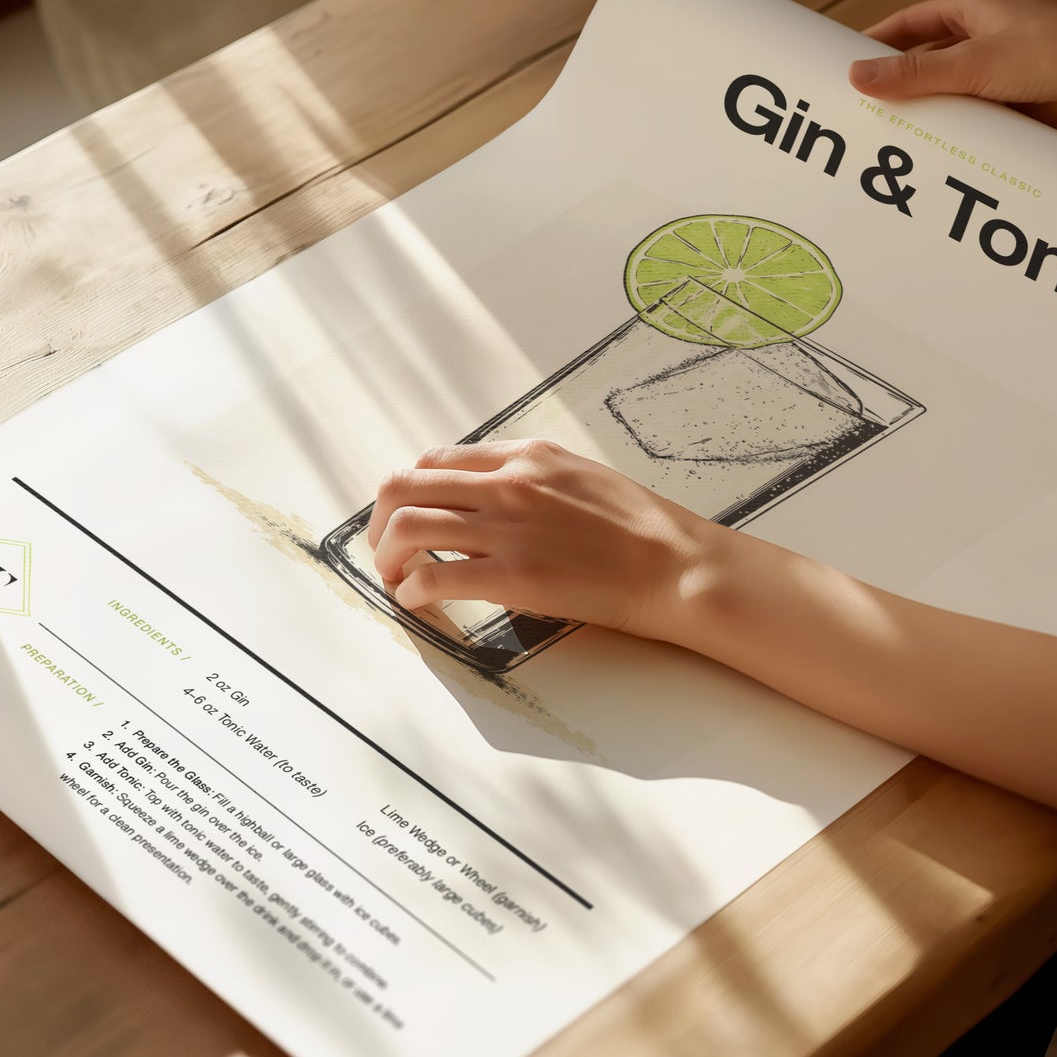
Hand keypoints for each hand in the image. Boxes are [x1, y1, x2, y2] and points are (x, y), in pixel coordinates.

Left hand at [366, 439, 719, 638]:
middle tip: (385, 549)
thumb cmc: (639, 528)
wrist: (675, 564)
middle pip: (405, 485)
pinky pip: (433, 576)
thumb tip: (487, 502)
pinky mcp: (511, 575)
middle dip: (381, 520)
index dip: (410, 490)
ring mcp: (506, 528)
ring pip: (407, 524)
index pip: (437, 460)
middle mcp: (507, 482)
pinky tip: (417, 601)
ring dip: (387, 555)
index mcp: (525, 455)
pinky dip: (411, 590)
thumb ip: (529, 480)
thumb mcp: (579, 476)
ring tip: (395, 578)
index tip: (407, 515)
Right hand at [849, 0, 1056, 126]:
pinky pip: (976, 112)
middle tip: (864, 104)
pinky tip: (940, 148)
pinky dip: (958, 127)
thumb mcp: (971, 64)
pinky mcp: (1018, 97)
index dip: (878, 39)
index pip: (912, 22)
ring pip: (952, 87)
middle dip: (900, 79)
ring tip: (895, 133)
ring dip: (930, 107)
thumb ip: (914, 73)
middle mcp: (987, 34)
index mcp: (974, 10)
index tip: (848, 60)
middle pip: (929, 56)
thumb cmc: (1050, 52)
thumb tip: (856, 76)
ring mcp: (1003, 67)